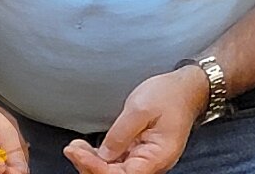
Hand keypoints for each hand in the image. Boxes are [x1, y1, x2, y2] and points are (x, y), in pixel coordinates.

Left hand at [63, 67, 208, 173]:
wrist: (183, 89)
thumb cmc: (167, 96)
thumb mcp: (140, 109)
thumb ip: (121, 134)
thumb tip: (103, 155)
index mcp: (157, 156)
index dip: (97, 167)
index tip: (77, 153)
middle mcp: (151, 163)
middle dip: (90, 166)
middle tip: (71, 149)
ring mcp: (144, 159)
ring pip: (114, 171)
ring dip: (91, 162)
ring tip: (74, 147)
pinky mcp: (137, 152)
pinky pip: (116, 162)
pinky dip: (98, 158)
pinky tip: (84, 148)